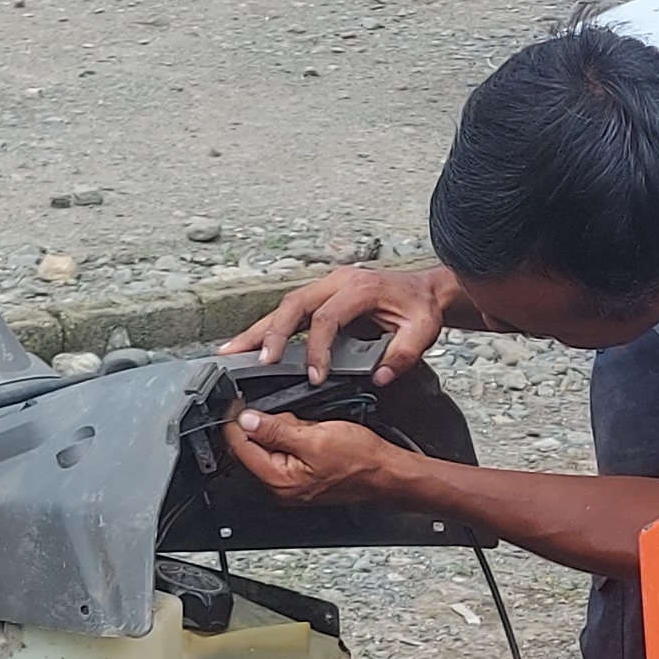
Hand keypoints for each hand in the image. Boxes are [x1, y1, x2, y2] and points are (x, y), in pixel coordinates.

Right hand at [219, 259, 455, 379]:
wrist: (425, 289)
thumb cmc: (421, 307)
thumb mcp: (423, 330)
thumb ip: (403, 355)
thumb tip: (380, 376)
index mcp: (360, 288)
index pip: (328, 318)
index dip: (317, 349)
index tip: (314, 376)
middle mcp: (338, 282)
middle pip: (293, 305)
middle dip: (271, 334)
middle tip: (255, 361)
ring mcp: (326, 286)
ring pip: (284, 306)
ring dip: (259, 331)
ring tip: (233, 352)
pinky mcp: (321, 295)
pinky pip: (290, 310)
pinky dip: (268, 328)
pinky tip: (251, 344)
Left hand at [225, 408, 406, 505]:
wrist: (386, 472)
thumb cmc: (360, 461)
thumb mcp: (314, 437)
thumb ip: (275, 430)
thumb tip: (246, 420)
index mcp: (278, 480)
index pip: (241, 447)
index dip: (237, 421)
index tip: (236, 403)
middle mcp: (280, 486)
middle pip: (255, 446)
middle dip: (270, 426)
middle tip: (297, 421)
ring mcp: (291, 482)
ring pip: (272, 444)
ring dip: (286, 429)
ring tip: (312, 430)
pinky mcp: (302, 475)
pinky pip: (288, 449)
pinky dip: (297, 436)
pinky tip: (315, 435)